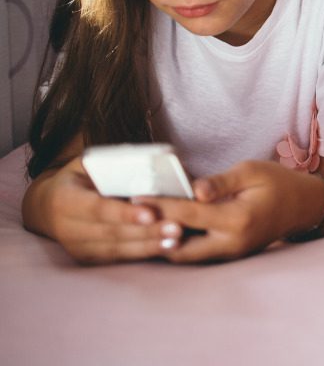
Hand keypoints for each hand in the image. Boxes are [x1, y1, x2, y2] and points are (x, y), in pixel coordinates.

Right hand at [31, 159, 181, 263]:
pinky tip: (166, 248)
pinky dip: (143, 253)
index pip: (97, 208)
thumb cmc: (82, 177)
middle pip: (111, 232)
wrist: (50, 204)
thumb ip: (117, 162)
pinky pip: (118, 257)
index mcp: (64, 199)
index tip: (151, 214)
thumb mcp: (91, 162)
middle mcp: (65, 227)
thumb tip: (157, 162)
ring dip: (148, 246)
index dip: (124, 213)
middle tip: (176, 228)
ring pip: (116, 249)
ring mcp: (76, 246)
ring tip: (176, 240)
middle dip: (145, 232)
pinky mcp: (88, 258)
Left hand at [146, 160, 320, 262]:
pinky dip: (178, 244)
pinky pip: (196, 255)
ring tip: (141, 225)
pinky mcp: (228, 256)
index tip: (135, 197)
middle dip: (153, 234)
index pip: (188, 214)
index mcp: (237, 219)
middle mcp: (231, 243)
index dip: (160, 206)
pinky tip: (163, 230)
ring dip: (163, 242)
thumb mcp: (252, 171)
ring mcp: (230, 254)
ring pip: (185, 256)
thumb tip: (194, 190)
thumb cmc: (278, 183)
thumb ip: (220, 182)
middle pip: (179, 246)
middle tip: (131, 218)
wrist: (303, 207)